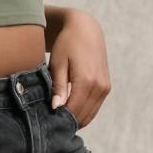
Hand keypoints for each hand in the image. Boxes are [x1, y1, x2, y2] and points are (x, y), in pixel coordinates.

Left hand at [48, 10, 111, 128]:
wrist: (86, 29)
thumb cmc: (67, 44)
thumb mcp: (58, 62)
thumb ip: (59, 86)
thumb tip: (56, 107)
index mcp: (86, 81)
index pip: (73, 110)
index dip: (59, 119)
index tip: (46, 121)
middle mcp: (99, 86)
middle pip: (83, 116)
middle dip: (67, 121)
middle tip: (50, 123)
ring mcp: (105, 88)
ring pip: (90, 115)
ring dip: (75, 119)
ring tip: (58, 118)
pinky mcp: (106, 87)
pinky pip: (94, 108)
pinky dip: (83, 112)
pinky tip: (69, 110)